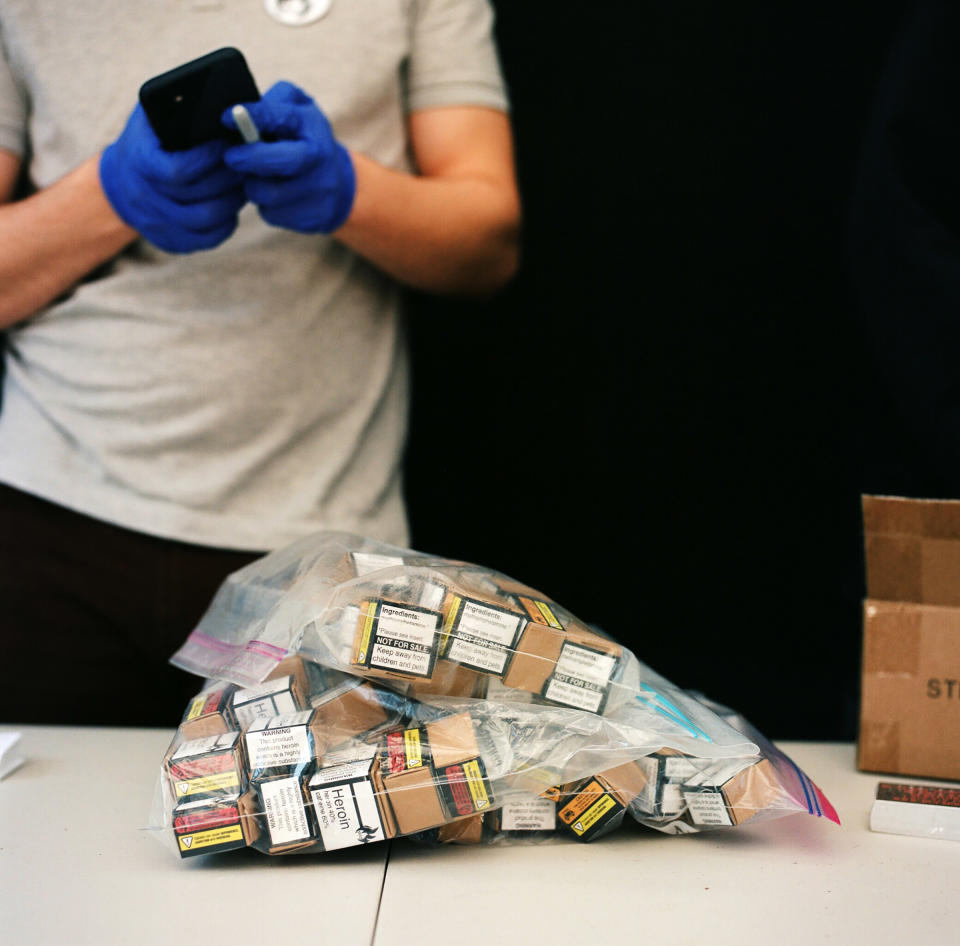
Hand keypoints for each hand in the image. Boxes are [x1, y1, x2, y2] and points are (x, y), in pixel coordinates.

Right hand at [99, 104, 245, 252]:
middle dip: (230, 178)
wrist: (124, 181)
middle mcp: (144, 197)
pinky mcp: (173, 242)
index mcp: (139, 161)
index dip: (210, 159)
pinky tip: (233, 205)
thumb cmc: (149, 140)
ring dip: (233, 200)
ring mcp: (158, 223)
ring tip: (244, 182)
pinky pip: (209, 238)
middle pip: (199, 197)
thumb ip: (179, 109)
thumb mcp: (153, 116)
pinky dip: (227, 222)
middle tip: (250, 163)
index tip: (230, 143)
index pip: (179, 171)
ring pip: (207, 219)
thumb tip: (220, 104)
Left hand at [221, 81, 355, 233]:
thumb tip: (241, 113)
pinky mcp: (309, 219)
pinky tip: (274, 196)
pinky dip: (265, 204)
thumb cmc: (306, 141)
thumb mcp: (298, 111)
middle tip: (231, 157)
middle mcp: (321, 159)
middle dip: (250, 158)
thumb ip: (273, 103)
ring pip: (267, 192)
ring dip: (253, 184)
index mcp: (313, 126)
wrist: (342, 188)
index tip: (226, 117)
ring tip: (259, 176)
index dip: (253, 116)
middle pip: (282, 161)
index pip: (282, 116)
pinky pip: (271, 213)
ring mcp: (318, 192)